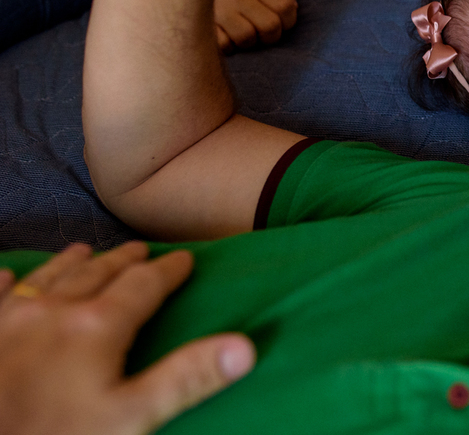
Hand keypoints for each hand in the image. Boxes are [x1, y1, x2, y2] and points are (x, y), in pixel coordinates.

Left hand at [0, 243, 254, 434]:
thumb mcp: (134, 417)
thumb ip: (188, 377)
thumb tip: (246, 346)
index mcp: (97, 325)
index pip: (144, 284)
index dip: (169, 270)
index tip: (186, 259)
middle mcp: (53, 310)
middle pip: (96, 274)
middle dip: (122, 261)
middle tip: (140, 250)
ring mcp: (9, 321)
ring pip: (47, 279)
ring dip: (70, 263)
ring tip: (85, 251)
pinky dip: (5, 281)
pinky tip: (8, 274)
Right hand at [214, 0, 298, 51]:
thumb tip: (292, 2)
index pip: (286, 6)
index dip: (288, 20)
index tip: (279, 23)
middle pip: (270, 26)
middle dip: (269, 36)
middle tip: (259, 34)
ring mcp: (220, 11)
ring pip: (247, 38)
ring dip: (246, 43)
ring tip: (238, 34)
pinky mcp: (203, 26)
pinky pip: (224, 45)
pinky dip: (226, 46)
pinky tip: (222, 36)